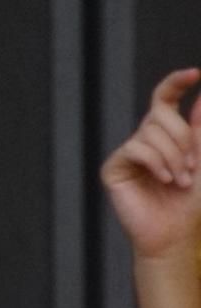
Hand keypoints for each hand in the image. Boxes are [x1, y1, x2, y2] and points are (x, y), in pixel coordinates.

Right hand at [103, 69, 200, 259]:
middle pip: (160, 114)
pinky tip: (164, 179)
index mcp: (167, 134)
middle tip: (192, 166)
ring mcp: (128, 153)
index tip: (195, 73)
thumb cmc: (192, 202)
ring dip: (173, 157)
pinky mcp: (114, 167)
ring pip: (150, 132)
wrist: (176, 234)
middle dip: (183, 137)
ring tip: (180, 180)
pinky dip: (155, 162)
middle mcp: (145, 139)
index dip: (177, 83)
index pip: (165, 99)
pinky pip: (135, 148)